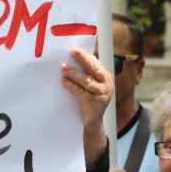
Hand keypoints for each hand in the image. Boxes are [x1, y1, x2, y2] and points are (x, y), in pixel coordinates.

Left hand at [62, 47, 112, 166]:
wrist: (93, 123)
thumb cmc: (89, 100)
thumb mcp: (91, 86)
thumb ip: (87, 74)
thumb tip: (73, 58)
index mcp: (107, 77)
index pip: (96, 63)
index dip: (86, 56)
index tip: (75, 49)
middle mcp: (107, 85)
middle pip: (94, 69)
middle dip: (83, 59)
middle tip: (72, 52)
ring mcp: (103, 95)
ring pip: (87, 81)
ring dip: (74, 74)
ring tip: (63, 68)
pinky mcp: (95, 104)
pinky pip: (81, 92)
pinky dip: (71, 86)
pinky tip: (63, 81)